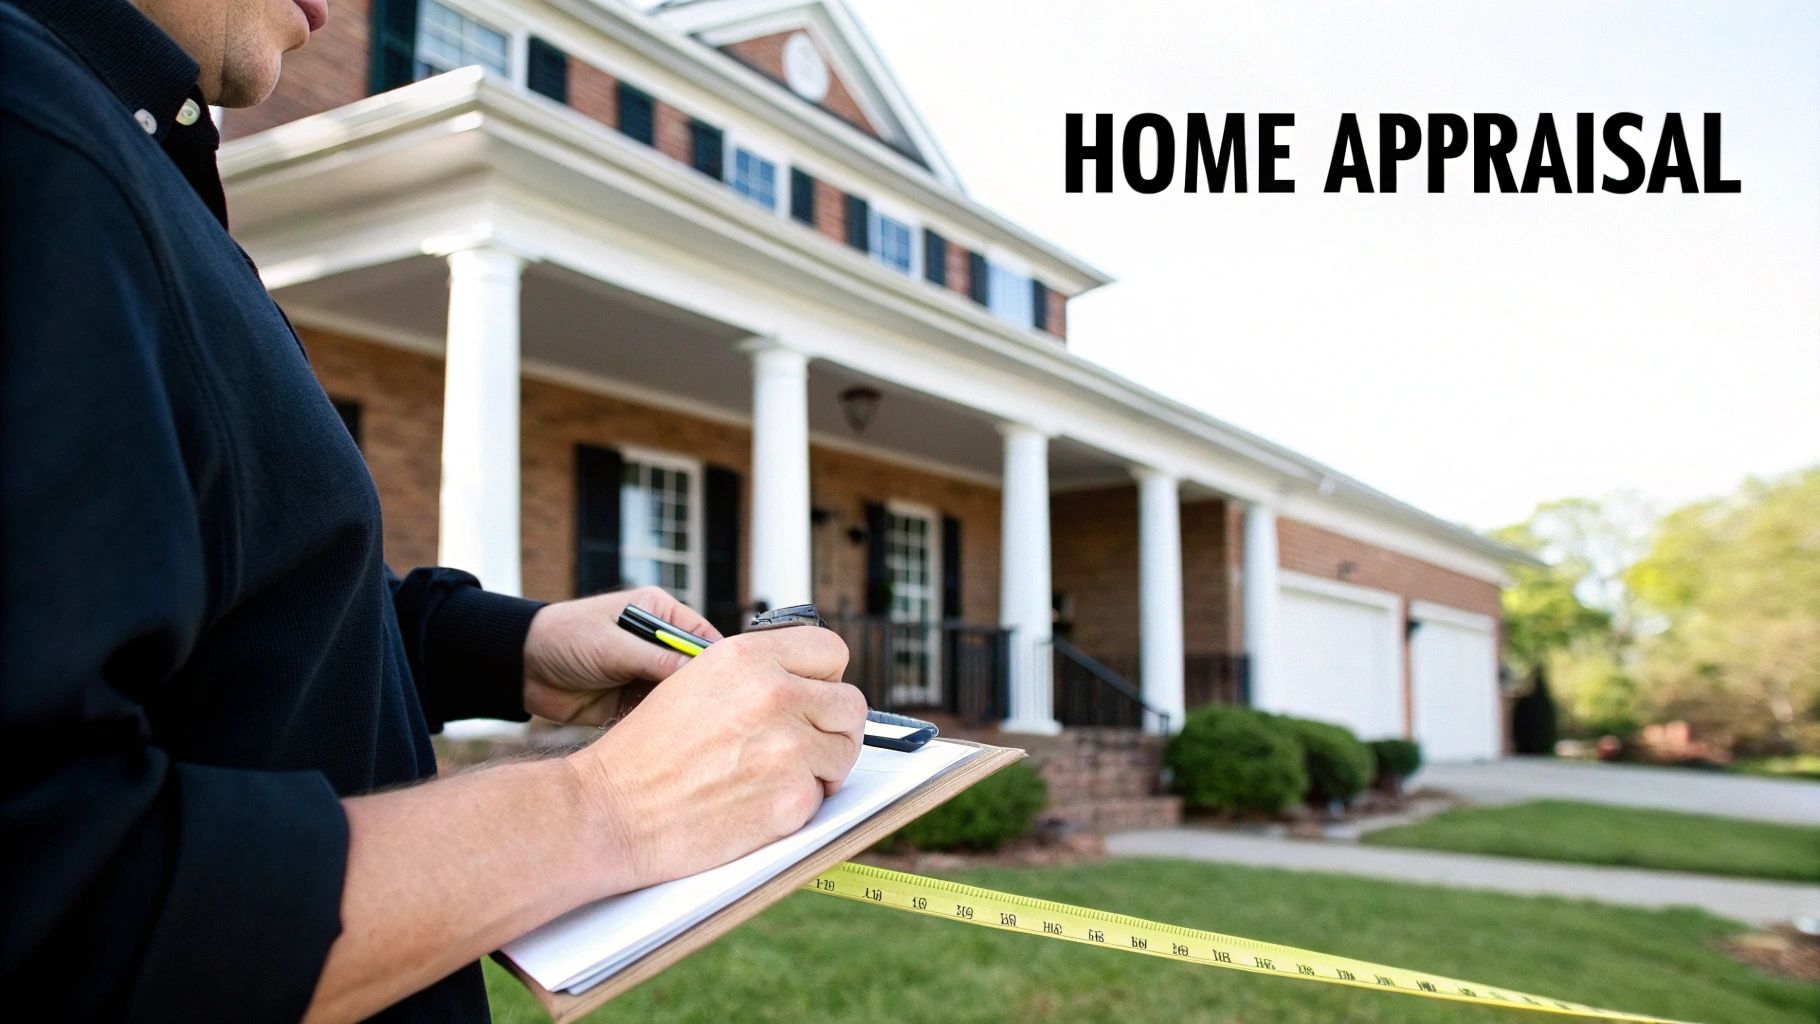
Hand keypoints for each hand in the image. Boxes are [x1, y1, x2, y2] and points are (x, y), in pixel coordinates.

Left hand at [521, 586, 722, 724]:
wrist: (522, 668)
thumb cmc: (565, 638)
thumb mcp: (612, 646)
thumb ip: (655, 659)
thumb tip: (697, 672)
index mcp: (657, 613)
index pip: (700, 634)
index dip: (716, 659)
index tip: (730, 683)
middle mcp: (656, 642)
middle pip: (693, 668)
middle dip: (701, 689)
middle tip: (716, 713)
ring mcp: (644, 672)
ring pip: (676, 695)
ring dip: (680, 710)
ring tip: (693, 729)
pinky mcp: (631, 699)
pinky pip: (655, 713)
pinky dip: (660, 724)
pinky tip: (667, 737)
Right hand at [568, 626, 866, 892]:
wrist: (612, 809)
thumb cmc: (645, 753)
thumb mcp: (695, 681)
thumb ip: (754, 672)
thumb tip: (804, 679)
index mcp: (747, 657)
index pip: (832, 651)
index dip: (823, 679)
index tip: (812, 698)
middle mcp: (774, 693)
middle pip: (851, 703)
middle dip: (831, 726)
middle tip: (802, 744)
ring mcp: (788, 746)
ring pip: (845, 750)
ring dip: (821, 766)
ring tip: (774, 775)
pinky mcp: (792, 798)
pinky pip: (824, 794)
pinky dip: (799, 803)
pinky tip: (758, 801)